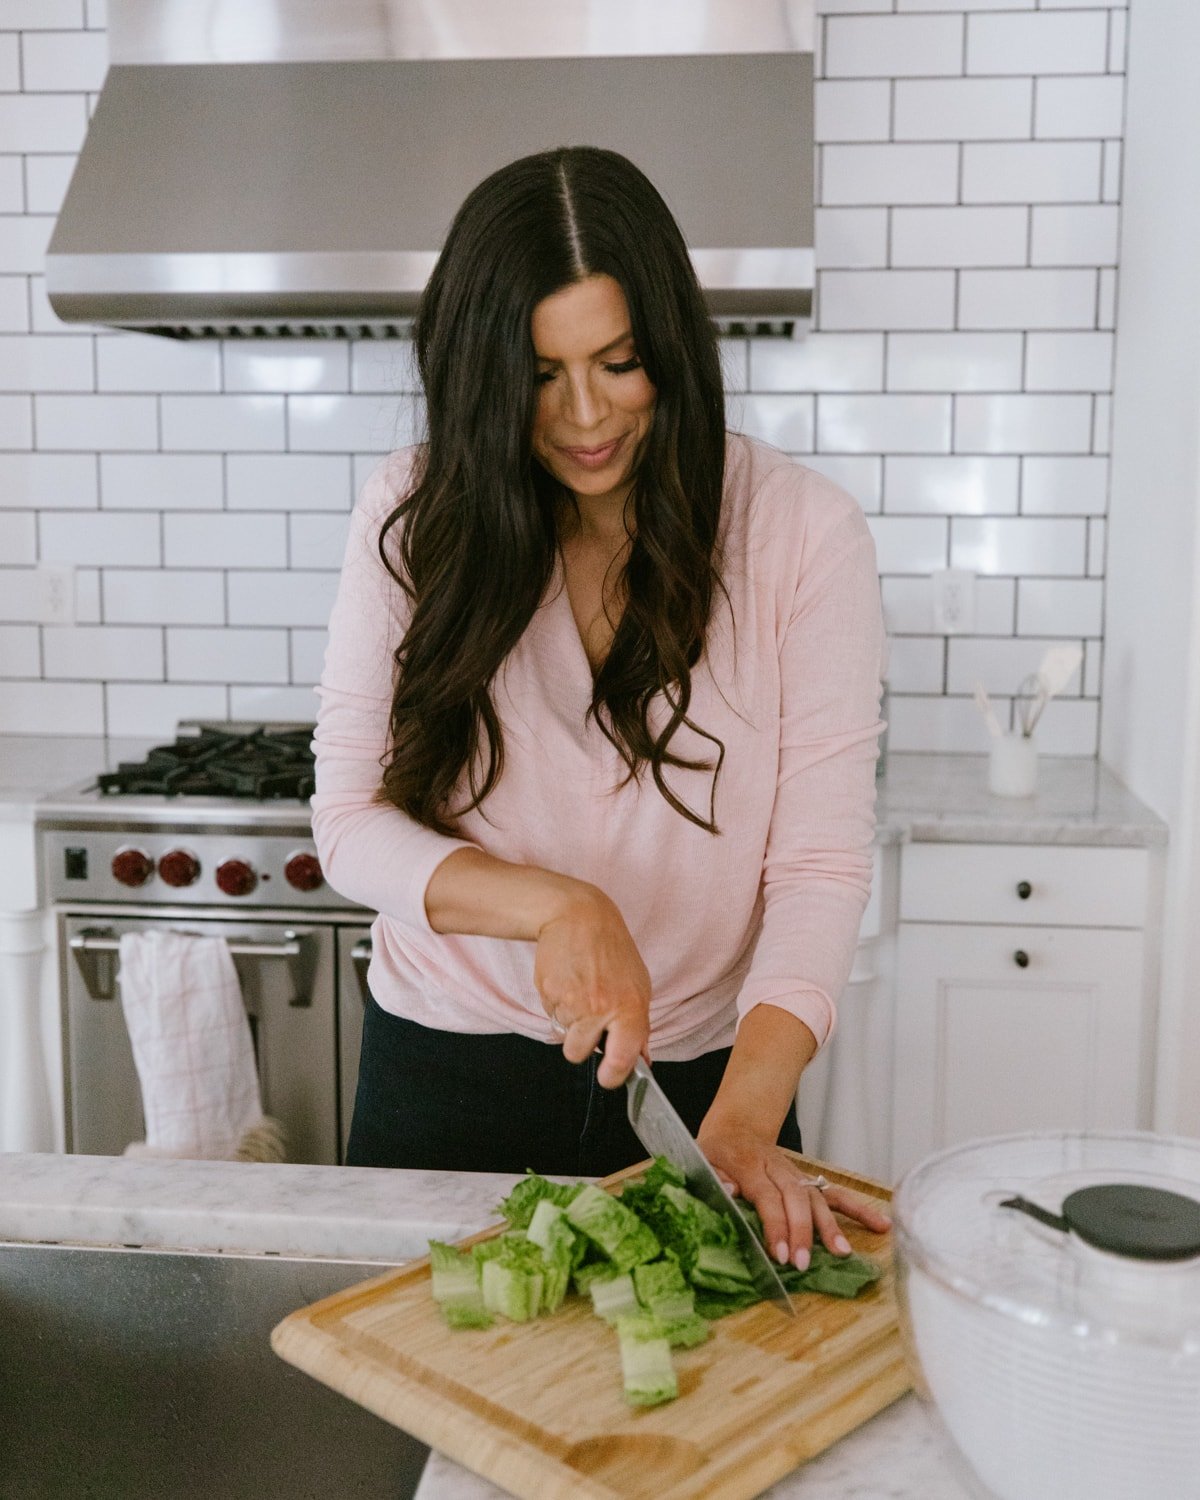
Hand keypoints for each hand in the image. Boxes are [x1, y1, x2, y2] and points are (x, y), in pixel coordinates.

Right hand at [535, 887, 650, 1087]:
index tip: (609, 1078)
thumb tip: (642, 1060)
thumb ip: (639, 1025)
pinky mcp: (548, 993)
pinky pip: (550, 1014)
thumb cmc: (612, 950)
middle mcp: (601, 1009)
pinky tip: (568, 981)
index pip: (623, 1060)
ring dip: (568, 1021)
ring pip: (563, 1034)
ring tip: (579, 991)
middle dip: (581, 1043)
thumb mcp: (639, 985)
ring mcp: (572, 1001)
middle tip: (588, 1020)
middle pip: (579, 1053)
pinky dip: (557, 1003)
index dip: (613, 1076)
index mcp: (630, 1008)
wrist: (578, 916)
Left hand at [696, 1120, 891, 1269]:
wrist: (737, 1127)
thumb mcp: (702, 1159)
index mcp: (749, 1165)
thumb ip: (713, 1175)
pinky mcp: (808, 1182)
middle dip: (803, 1232)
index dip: (775, 1225)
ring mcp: (797, 1175)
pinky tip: (881, 1225)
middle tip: (804, 1264)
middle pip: (795, 1199)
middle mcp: (778, 1169)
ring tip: (843, 1252)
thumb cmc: (717, 1151)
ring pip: (818, 1198)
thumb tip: (729, 1190)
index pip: (767, 1197)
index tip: (781, 1254)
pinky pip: (835, 1195)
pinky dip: (858, 1210)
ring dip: (831, 1226)